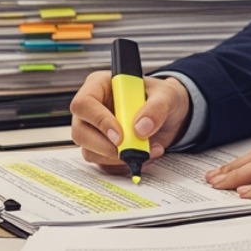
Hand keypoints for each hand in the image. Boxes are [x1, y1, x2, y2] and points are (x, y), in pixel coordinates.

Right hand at [71, 70, 191, 173]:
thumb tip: (140, 128)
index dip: (99, 121)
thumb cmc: (161, 97)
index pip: (84, 104)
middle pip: (80, 132)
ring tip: (147, 150)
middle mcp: (92, 109)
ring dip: (118, 158)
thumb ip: (156, 108)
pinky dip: (123, 165)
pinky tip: (143, 155)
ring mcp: (95, 131)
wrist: (170, 115)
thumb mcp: (166, 94)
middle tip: (132, 150)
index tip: (120, 136)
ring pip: (90, 152)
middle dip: (106, 147)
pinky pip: (103, 163)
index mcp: (99, 86)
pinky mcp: (102, 149)